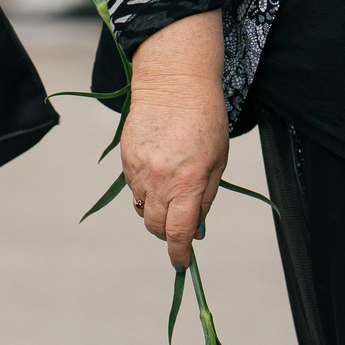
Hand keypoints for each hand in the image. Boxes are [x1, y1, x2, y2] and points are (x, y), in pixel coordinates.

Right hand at [121, 13, 229, 267]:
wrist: (173, 81)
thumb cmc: (205, 117)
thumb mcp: (218, 161)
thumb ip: (205, 197)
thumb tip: (195, 227)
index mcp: (188, 182)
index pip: (179, 232)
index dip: (179, 253)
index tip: (182, 262)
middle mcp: (160, 180)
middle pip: (156, 226)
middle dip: (168, 234)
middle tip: (180, 227)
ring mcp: (138, 170)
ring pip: (143, 208)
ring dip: (156, 210)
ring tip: (171, 189)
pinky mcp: (125, 159)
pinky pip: (133, 188)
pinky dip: (145, 189)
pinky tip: (158, 169)